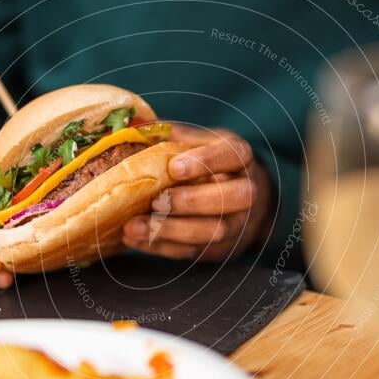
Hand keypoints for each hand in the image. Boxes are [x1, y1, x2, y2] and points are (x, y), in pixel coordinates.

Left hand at [123, 126, 274, 260]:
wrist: (237, 204)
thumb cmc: (206, 165)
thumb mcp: (196, 142)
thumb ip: (171, 135)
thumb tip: (133, 128)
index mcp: (238, 157)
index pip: (232, 155)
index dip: (205, 161)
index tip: (174, 168)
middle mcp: (245, 191)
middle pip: (233, 197)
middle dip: (192, 201)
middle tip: (155, 202)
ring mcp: (235, 223)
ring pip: (212, 231)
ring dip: (170, 230)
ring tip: (133, 226)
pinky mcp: (218, 248)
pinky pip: (193, 250)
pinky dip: (161, 247)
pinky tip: (134, 240)